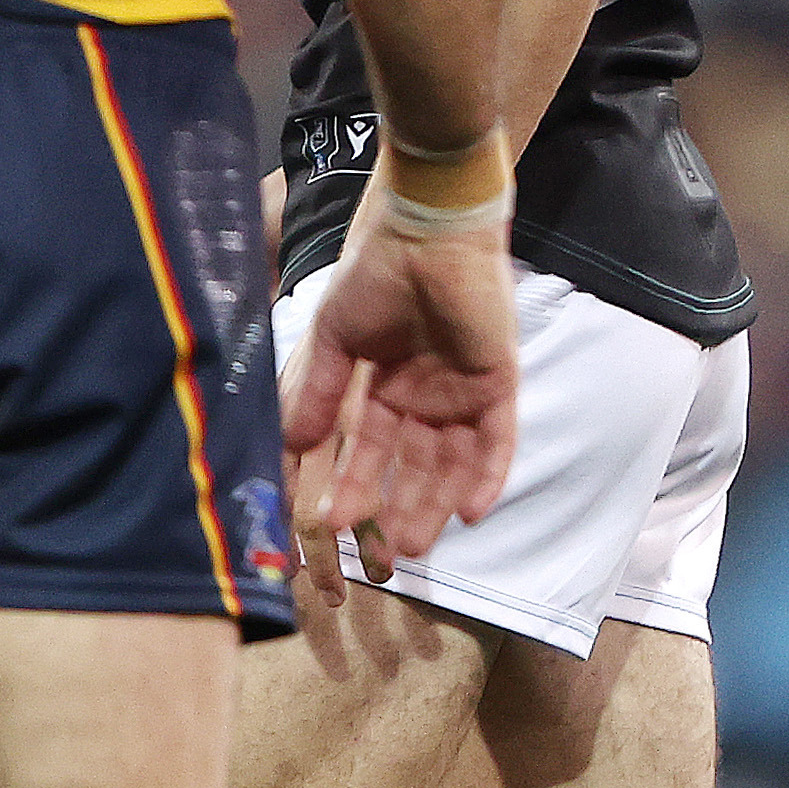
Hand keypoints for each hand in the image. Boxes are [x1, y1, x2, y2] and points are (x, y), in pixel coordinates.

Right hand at [281, 199, 518, 613]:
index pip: (372, 450)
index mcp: (387, 386)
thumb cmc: (376, 274)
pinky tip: (472, 514)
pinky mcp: (498, 381)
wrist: (427, 230)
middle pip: (415, 467)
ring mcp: (465, 390)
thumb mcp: (335, 341)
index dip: (356, 487)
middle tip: (382, 557)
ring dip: (436, 505)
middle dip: (399, 510)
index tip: (336, 527)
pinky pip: (497, 440)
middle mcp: (428, 395)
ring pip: (452, 463)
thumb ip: (317, 395)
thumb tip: (289, 447)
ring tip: (414, 546)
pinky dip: (487, 476)